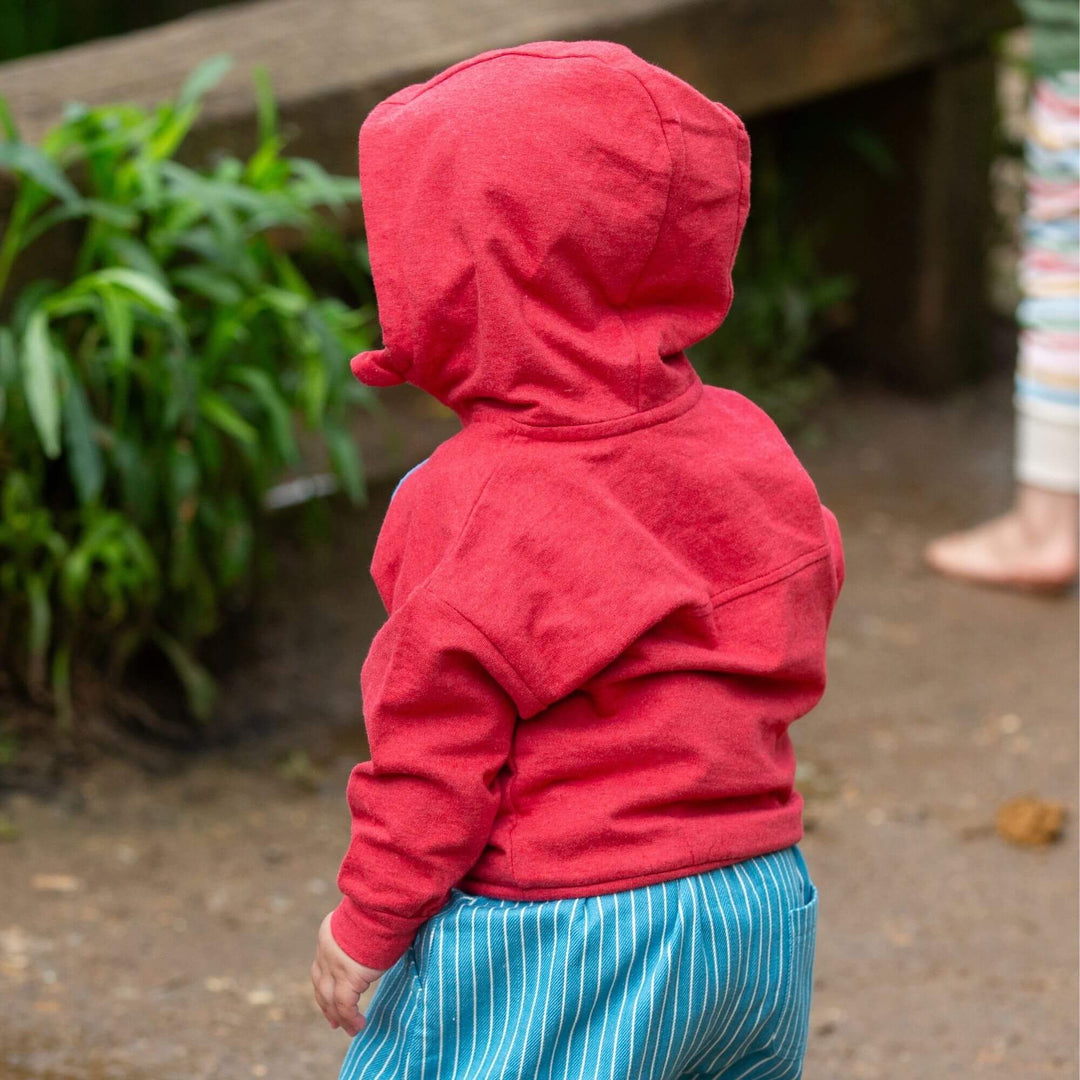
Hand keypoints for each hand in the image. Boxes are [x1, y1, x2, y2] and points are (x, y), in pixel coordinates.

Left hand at [311, 911, 385, 1035]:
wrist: (383, 906)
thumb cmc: (383, 908)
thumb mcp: (364, 918)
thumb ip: (361, 932)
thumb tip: (374, 936)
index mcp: (327, 934)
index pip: (320, 966)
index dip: (324, 985)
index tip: (329, 999)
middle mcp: (326, 951)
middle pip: (320, 985)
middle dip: (326, 1005)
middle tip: (333, 1021)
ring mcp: (335, 966)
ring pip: (330, 999)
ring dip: (340, 1017)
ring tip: (351, 1029)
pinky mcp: (349, 977)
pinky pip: (346, 1006)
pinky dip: (350, 1019)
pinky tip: (359, 1026)